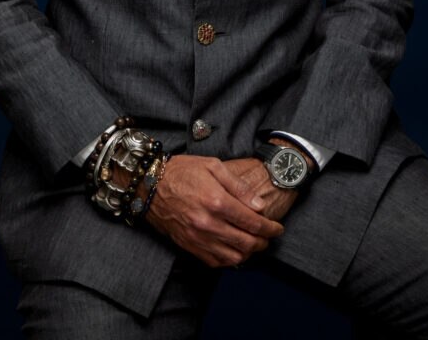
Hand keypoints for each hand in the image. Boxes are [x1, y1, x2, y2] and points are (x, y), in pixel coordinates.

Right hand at [145, 155, 283, 267]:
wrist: (150, 186)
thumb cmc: (182, 171)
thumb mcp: (213, 166)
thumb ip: (238, 186)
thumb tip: (259, 205)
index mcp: (217, 201)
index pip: (253, 222)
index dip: (270, 228)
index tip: (277, 228)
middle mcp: (209, 224)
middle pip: (247, 243)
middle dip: (263, 242)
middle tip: (269, 237)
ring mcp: (198, 238)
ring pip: (234, 257)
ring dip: (249, 253)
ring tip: (254, 244)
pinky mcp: (190, 247)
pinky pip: (216, 262)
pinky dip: (230, 260)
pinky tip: (235, 251)